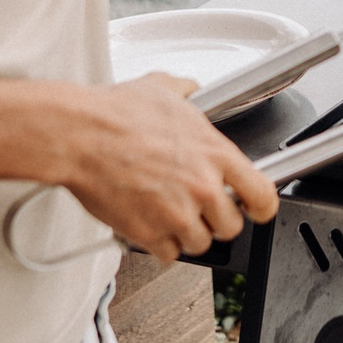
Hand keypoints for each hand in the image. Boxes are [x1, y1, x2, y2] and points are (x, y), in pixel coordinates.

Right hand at [56, 73, 280, 262]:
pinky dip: (160, 244)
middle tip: (197, 207)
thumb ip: (186, 91)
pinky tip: (150, 224)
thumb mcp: (163, 89)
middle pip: (231, 226)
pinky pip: (169, 254)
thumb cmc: (115, 114)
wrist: (80, 137)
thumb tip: (189, 87)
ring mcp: (178, 215)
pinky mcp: (150, 234)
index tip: (255, 209)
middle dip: (216, 220)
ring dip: (187, 233)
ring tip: (169, 214)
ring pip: (200, 243)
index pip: (262, 195)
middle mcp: (203, 188)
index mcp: (215, 153)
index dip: (262, 207)